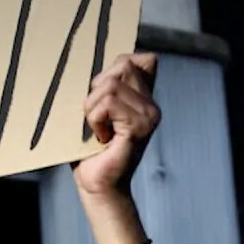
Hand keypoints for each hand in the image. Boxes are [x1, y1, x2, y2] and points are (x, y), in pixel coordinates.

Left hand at [73, 53, 160, 199]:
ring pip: (110, 85)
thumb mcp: (96, 108)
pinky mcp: (139, 128)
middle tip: (96, 119)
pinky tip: (100, 137)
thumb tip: (110, 61)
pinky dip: (94, 119)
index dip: (111, 72)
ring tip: (97, 130)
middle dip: (96, 90)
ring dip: (92, 108)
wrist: (96, 183)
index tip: (101, 101)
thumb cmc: (91, 149)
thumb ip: (106, 84)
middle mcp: (152, 106)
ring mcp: (149, 117)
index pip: (135, 60)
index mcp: (145, 98)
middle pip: (121, 67)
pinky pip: (107, 104)